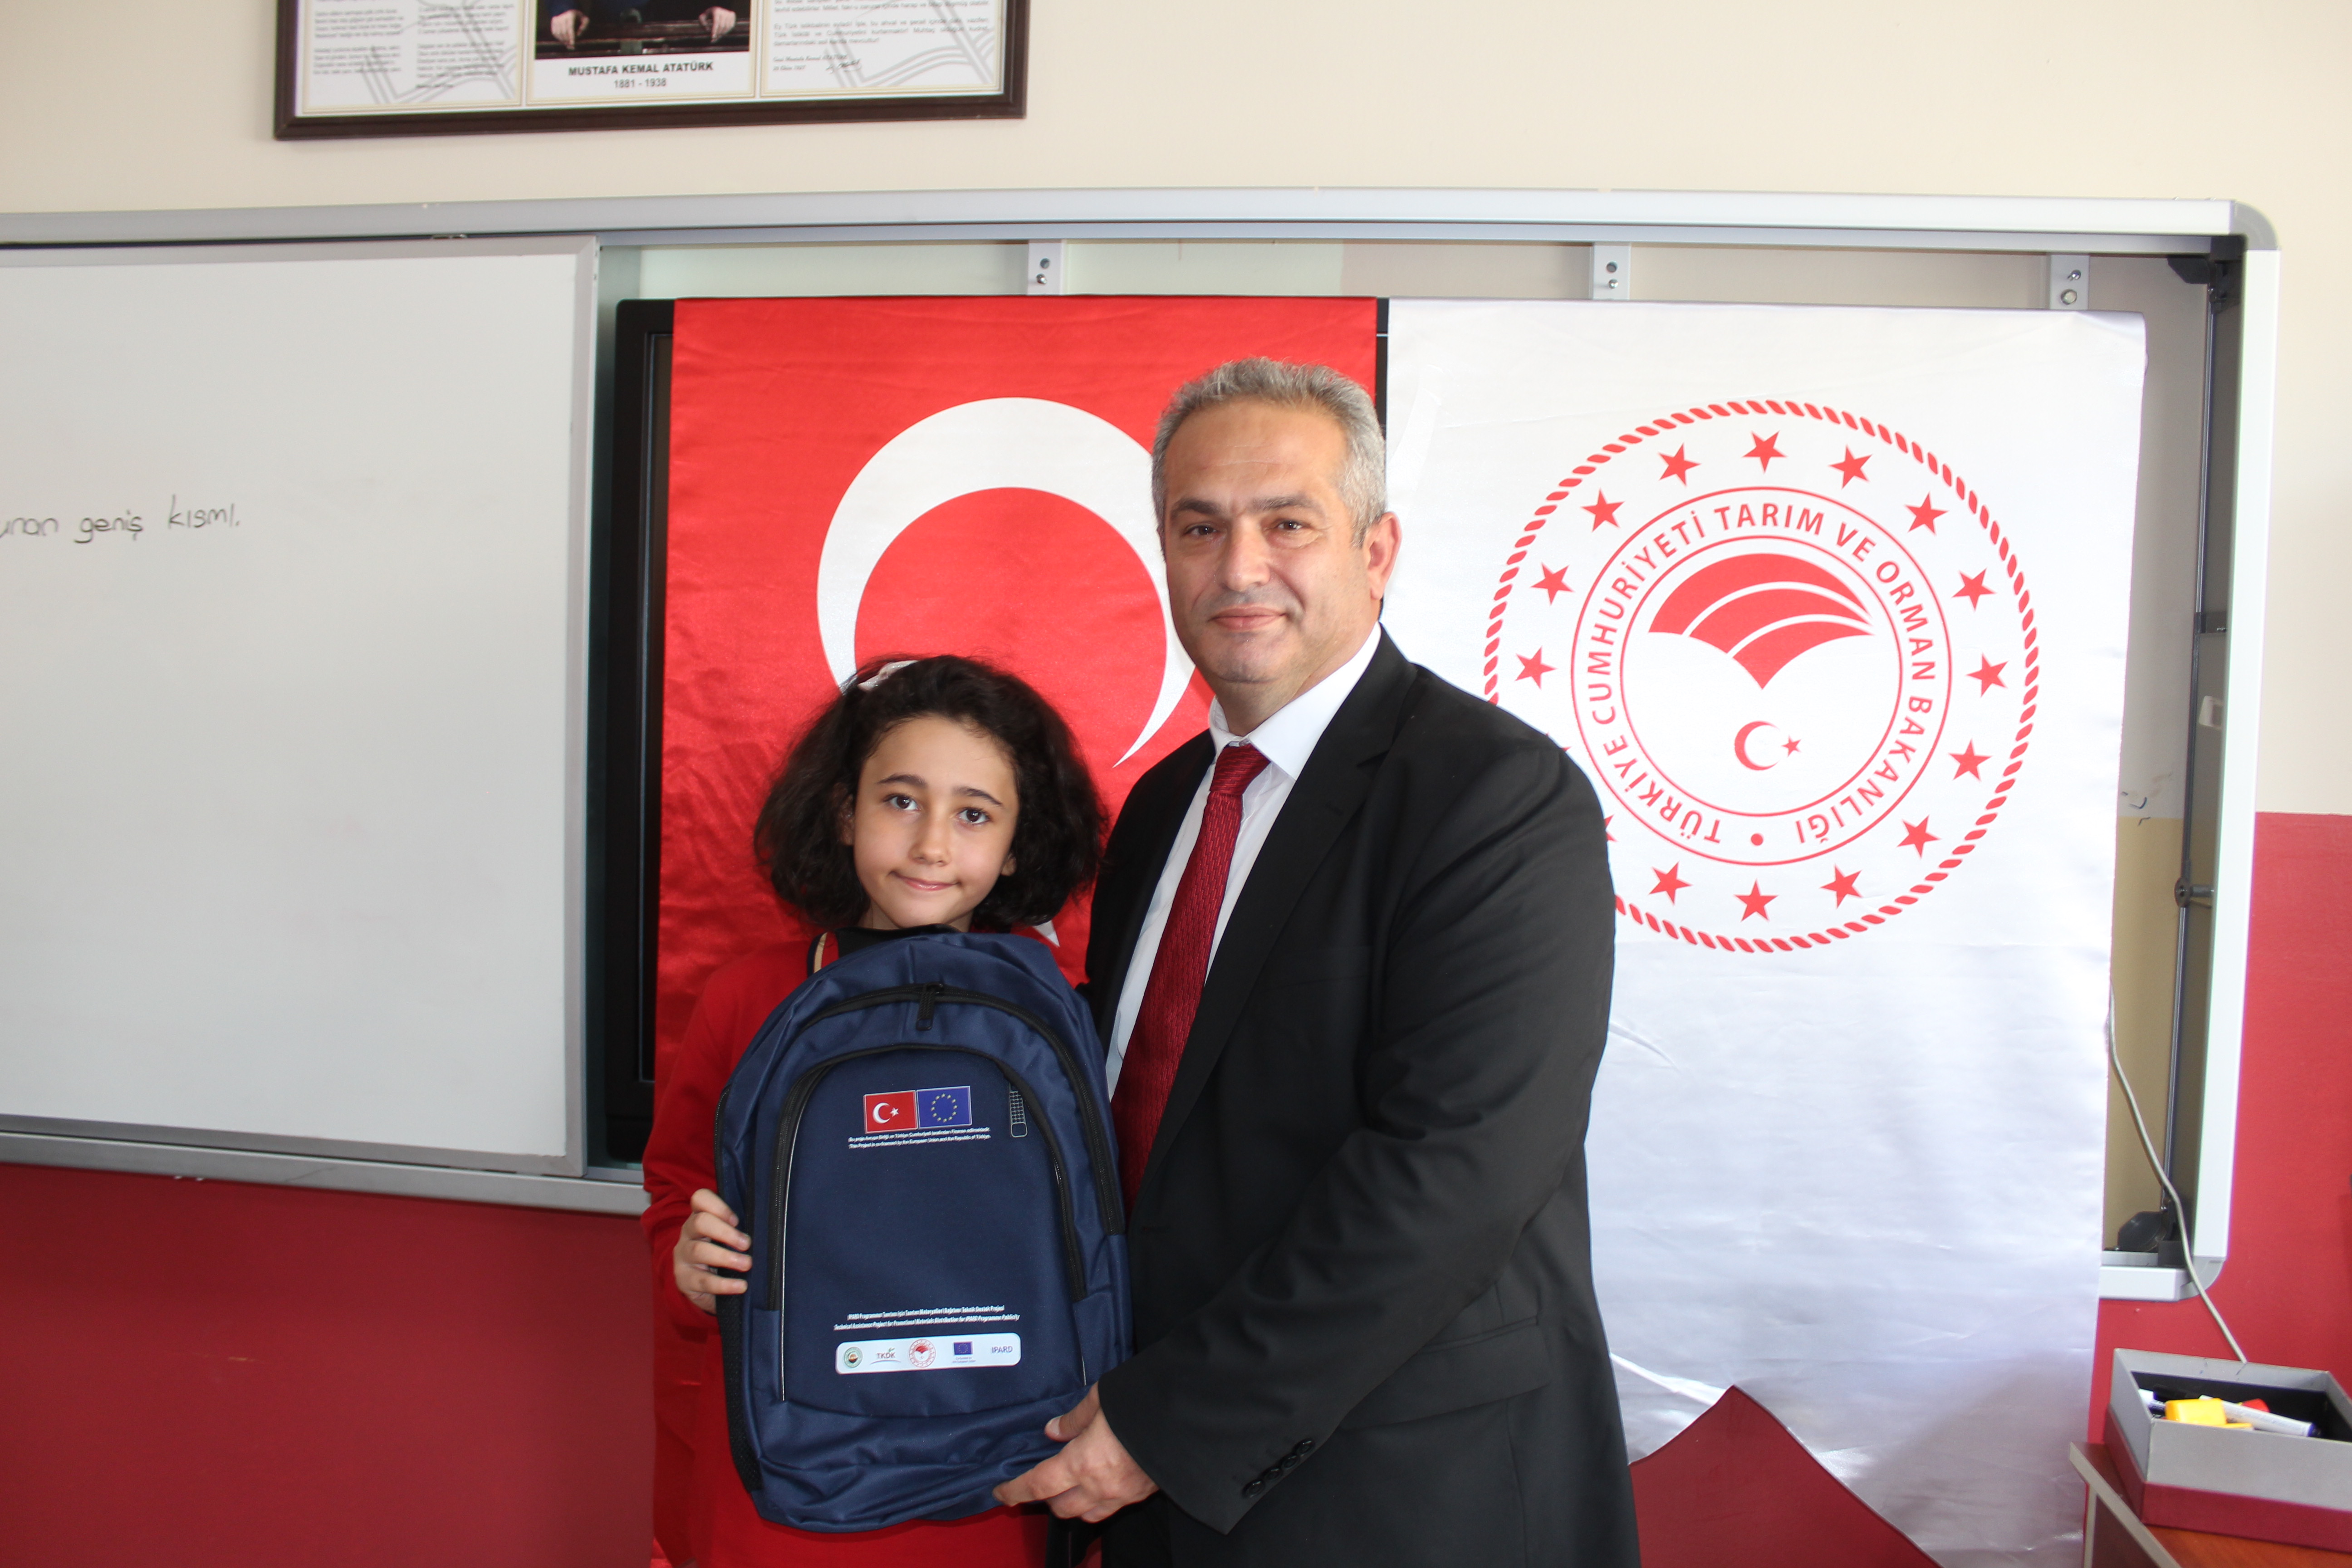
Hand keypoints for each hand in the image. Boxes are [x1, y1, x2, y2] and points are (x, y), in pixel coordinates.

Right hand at [549, 9, 586, 45]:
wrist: (567, 9)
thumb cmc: (578, 17)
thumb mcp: (585, 19)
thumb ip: (584, 26)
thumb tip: (578, 34)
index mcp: (571, 16)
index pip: (570, 28)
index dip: (571, 37)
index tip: (573, 44)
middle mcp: (562, 17)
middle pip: (564, 32)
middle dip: (568, 40)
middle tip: (572, 47)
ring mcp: (557, 19)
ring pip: (559, 33)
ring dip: (563, 40)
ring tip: (568, 44)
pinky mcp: (553, 21)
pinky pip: (555, 33)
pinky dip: (559, 38)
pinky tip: (564, 40)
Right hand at [671, 1188, 749, 1313]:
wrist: (710, 1291)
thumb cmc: (727, 1256)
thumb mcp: (732, 1239)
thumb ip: (742, 1228)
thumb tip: (770, 1226)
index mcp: (700, 1217)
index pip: (700, 1199)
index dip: (718, 1206)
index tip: (737, 1221)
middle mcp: (688, 1233)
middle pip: (700, 1222)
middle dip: (725, 1232)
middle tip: (747, 1244)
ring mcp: (683, 1256)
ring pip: (699, 1251)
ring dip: (726, 1257)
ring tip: (747, 1264)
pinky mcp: (684, 1280)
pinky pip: (703, 1281)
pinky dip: (724, 1284)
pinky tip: (740, 1286)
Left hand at [700, 6, 735, 39]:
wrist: (718, 9)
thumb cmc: (709, 14)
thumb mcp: (702, 17)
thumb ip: (702, 22)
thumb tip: (707, 29)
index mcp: (716, 11)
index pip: (716, 22)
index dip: (714, 30)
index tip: (712, 37)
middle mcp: (723, 11)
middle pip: (722, 26)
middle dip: (717, 33)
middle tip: (713, 39)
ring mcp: (729, 13)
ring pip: (727, 27)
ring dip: (722, 33)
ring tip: (717, 36)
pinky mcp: (732, 16)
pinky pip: (730, 27)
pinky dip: (726, 31)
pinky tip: (721, 32)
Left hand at [992, 1385, 1158, 1521]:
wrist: (1190, 1415)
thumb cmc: (1145, 1401)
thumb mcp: (1102, 1397)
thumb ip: (1075, 1418)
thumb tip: (1054, 1430)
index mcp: (1084, 1461)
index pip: (1038, 1485)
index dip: (1014, 1491)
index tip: (1001, 1492)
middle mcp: (1101, 1485)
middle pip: (1060, 1508)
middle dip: (1045, 1499)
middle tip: (1040, 1481)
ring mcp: (1123, 1494)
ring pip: (1086, 1514)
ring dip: (1071, 1504)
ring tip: (1068, 1485)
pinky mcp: (1142, 1494)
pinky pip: (1111, 1508)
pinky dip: (1097, 1501)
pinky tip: (1099, 1482)